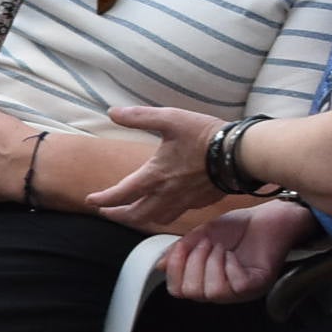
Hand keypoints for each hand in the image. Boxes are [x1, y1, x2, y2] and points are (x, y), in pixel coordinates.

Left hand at [89, 102, 229, 228]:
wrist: (240, 154)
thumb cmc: (205, 135)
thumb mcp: (169, 118)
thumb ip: (139, 116)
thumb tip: (113, 112)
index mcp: (156, 176)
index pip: (122, 194)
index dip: (103, 200)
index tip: (91, 201)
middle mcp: (168, 194)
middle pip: (137, 215)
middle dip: (119, 215)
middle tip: (107, 213)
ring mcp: (186, 201)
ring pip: (158, 219)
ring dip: (141, 219)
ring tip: (133, 214)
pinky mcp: (201, 202)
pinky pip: (177, 214)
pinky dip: (164, 215)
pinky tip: (165, 207)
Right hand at [164, 204, 321, 304]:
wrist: (269, 218)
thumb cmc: (240, 228)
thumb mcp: (201, 236)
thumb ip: (181, 250)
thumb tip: (160, 264)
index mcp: (206, 280)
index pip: (178, 290)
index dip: (175, 269)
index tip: (181, 247)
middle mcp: (222, 290)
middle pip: (191, 292)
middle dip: (194, 261)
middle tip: (206, 244)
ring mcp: (240, 291)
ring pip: (211, 291)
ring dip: (212, 262)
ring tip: (221, 247)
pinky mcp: (256, 285)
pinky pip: (232, 285)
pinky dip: (229, 265)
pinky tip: (234, 254)